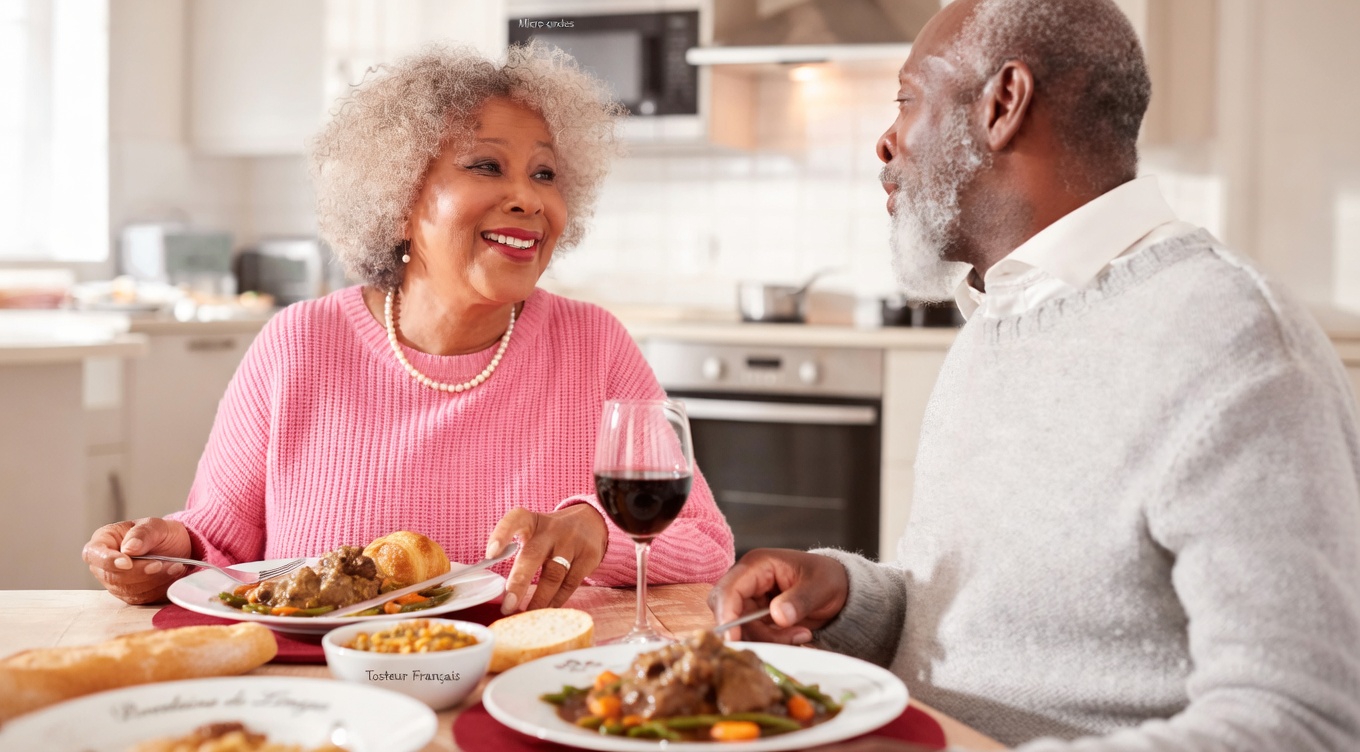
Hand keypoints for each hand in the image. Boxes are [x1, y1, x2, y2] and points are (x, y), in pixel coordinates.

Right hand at [81, 517, 192, 604]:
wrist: (177, 548)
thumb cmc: (159, 533)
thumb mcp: (155, 525)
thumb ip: (142, 533)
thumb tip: (129, 548)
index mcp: (104, 540)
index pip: (93, 553)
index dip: (108, 560)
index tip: (127, 562)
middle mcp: (104, 565)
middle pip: (111, 576)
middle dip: (139, 572)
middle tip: (160, 563)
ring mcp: (116, 582)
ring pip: (128, 589)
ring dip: (153, 580)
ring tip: (174, 566)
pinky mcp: (131, 595)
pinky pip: (142, 597)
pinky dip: (159, 588)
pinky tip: (173, 575)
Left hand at [486, 504, 607, 613]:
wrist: (591, 521)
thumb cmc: (551, 535)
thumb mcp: (534, 531)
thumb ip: (516, 549)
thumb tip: (498, 588)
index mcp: (532, 521)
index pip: (515, 519)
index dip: (502, 534)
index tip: (490, 554)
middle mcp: (552, 530)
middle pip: (533, 555)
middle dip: (519, 582)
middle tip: (508, 605)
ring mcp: (572, 542)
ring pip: (553, 575)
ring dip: (539, 599)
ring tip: (527, 614)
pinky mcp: (589, 556)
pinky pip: (570, 583)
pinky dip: (557, 600)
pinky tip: (547, 609)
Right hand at [708, 548, 848, 643]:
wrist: (840, 590)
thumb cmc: (828, 578)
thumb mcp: (820, 586)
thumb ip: (799, 600)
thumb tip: (778, 616)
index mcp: (757, 564)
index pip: (728, 589)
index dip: (726, 613)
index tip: (732, 639)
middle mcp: (747, 581)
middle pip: (729, 612)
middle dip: (753, 631)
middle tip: (785, 639)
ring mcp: (751, 600)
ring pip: (742, 628)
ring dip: (770, 639)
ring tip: (801, 634)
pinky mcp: (756, 617)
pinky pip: (755, 635)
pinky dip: (773, 641)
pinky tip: (797, 635)